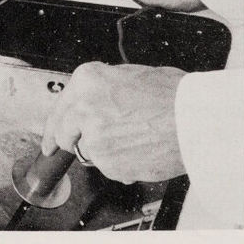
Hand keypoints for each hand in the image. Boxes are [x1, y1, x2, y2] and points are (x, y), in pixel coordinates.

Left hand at [41, 61, 186, 183]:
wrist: (194, 121)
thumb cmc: (173, 97)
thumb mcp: (131, 75)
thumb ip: (104, 89)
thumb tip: (97, 101)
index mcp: (88, 80)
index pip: (58, 109)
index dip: (53, 128)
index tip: (49, 141)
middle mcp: (84, 108)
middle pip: (65, 134)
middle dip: (78, 140)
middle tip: (100, 140)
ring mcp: (94, 138)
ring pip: (91, 153)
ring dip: (107, 152)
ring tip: (136, 138)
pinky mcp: (108, 163)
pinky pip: (110, 168)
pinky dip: (123, 164)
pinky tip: (141, 150)